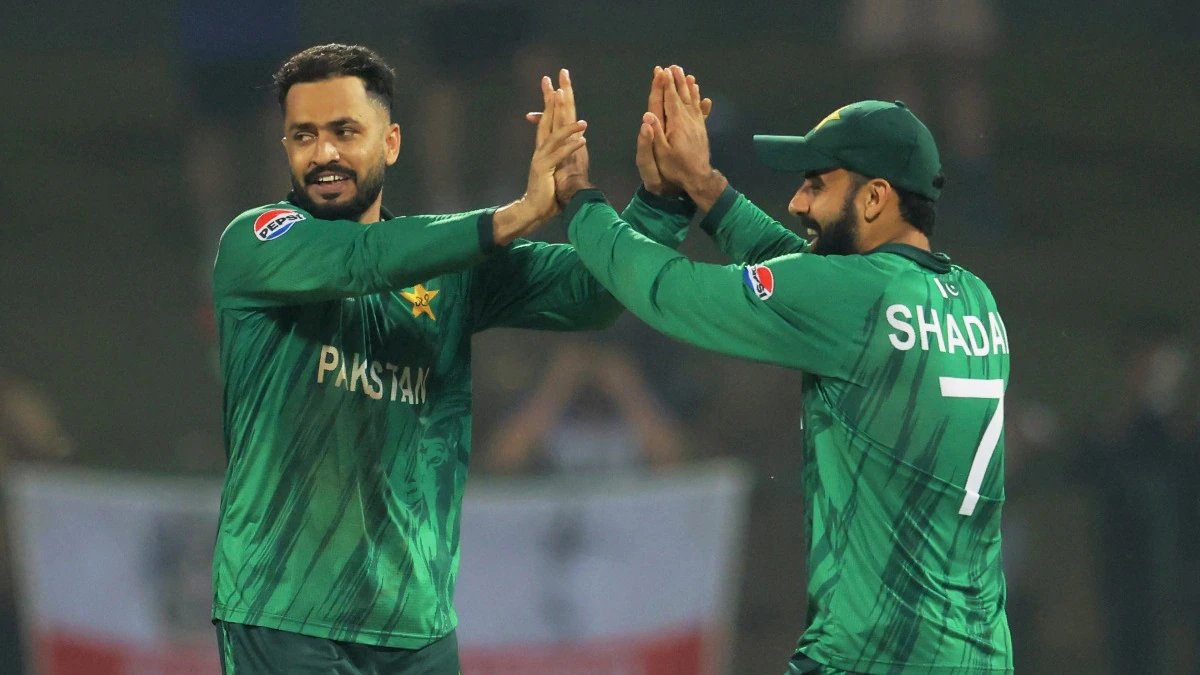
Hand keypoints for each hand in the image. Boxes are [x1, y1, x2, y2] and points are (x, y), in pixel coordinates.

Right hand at [495, 76, 587, 244]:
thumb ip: (559, 157)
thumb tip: (571, 146)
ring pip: (555, 136)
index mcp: (543, 148)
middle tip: (555, 82)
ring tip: (583, 120)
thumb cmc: (546, 192)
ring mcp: (541, 159)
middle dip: (551, 101)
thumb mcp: (555, 170)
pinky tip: (582, 139)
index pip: (547, 120)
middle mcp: (540, 149)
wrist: (533, 210)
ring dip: (569, 126)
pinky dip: (570, 147)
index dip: (550, 102)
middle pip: (546, 120)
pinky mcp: (544, 170)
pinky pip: (559, 155)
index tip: (554, 85)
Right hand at [649, 65, 726, 209]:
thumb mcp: (661, 154)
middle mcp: (687, 119)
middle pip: (681, 96)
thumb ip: (654, 134)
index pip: (668, 99)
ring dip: (688, 87)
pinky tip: (703, 96)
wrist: (699, 178)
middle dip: (676, 81)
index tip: (661, 71)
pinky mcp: (702, 130)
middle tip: (673, 67)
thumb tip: (647, 115)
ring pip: (692, 100)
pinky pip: (700, 111)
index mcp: (675, 123)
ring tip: (687, 75)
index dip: (664, 84)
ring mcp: (696, 124)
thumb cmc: (675, 167)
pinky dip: (700, 101)